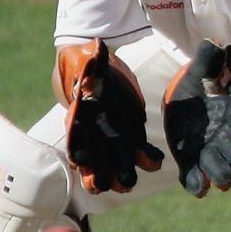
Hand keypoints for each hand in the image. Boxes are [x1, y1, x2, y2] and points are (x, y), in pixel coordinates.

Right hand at [57, 41, 164, 193]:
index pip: (74, 137)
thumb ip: (91, 61)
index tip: (78, 160)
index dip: (76, 148)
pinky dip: (147, 159)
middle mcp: (94, 134)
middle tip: (100, 185)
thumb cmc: (87, 64)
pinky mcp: (133, 136)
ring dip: (120, 176)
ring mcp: (113, 139)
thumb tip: (97, 46)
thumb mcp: (86, 60)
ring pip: (114, 165)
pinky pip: (140, 153)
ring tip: (127, 184)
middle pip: (92, 161)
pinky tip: (155, 161)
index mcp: (79, 118)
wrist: (100, 70)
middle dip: (95, 174)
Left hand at [163, 41, 230, 197]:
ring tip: (219, 180)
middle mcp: (229, 137)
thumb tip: (215, 44)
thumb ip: (212, 58)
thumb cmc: (209, 80)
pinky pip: (197, 178)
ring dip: (223, 176)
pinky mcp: (194, 160)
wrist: (198, 97)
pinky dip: (198, 185)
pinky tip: (198, 188)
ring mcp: (213, 151)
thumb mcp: (209, 66)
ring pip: (225, 171)